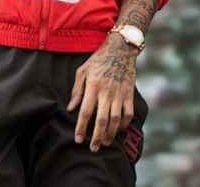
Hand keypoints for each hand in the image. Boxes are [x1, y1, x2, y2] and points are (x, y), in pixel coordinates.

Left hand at [68, 33, 137, 151]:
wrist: (120, 50)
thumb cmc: (98, 60)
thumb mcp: (82, 71)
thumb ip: (76, 91)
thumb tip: (70, 108)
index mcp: (93, 86)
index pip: (86, 112)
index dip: (81, 127)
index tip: (78, 139)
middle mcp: (106, 92)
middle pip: (101, 120)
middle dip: (97, 137)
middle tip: (93, 148)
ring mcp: (119, 94)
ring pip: (116, 120)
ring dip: (110, 134)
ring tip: (105, 143)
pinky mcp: (129, 94)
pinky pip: (128, 113)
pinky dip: (124, 124)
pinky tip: (119, 130)